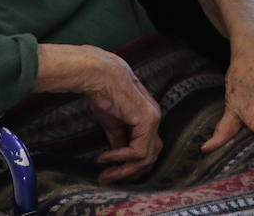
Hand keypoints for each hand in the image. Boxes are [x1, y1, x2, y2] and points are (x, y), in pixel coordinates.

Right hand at [83, 51, 162, 182]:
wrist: (100, 75)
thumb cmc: (103, 93)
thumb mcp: (112, 122)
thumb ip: (119, 138)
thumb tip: (119, 155)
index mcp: (147, 117)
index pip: (146, 147)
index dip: (129, 162)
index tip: (107, 170)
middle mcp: (154, 118)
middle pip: (150, 156)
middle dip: (129, 171)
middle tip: (108, 177)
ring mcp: (153, 120)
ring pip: (146, 158)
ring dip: (125, 170)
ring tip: (106, 173)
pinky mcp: (147, 121)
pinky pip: (139, 151)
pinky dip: (121, 158)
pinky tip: (105, 157)